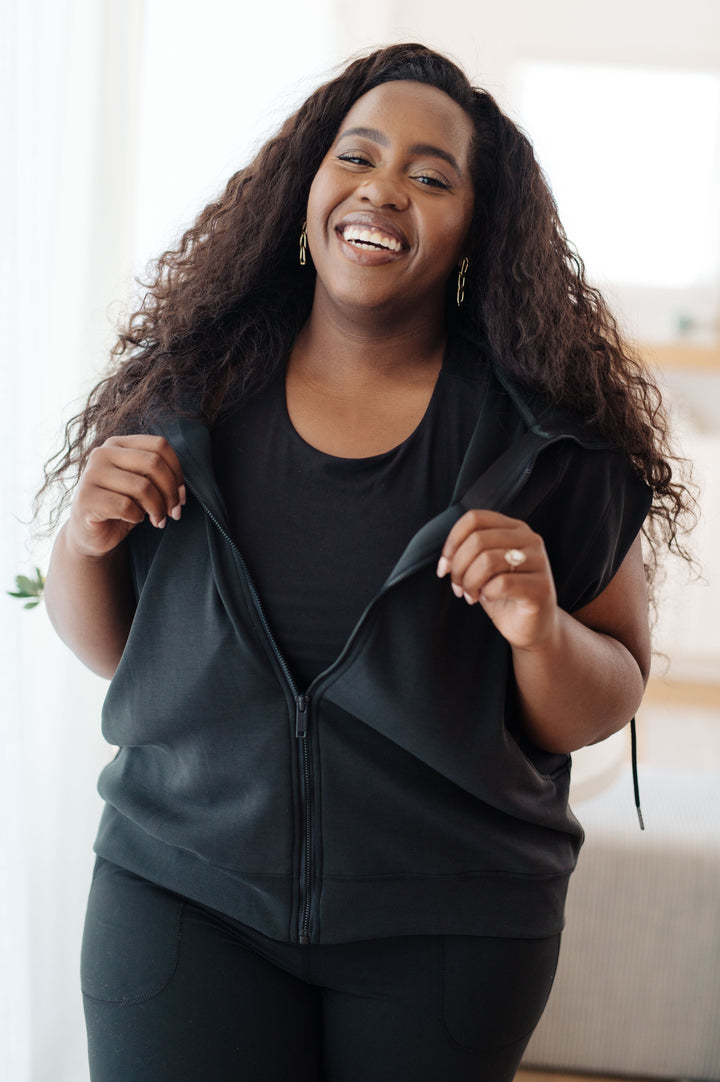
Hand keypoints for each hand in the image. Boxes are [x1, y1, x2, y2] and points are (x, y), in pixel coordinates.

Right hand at [65, 435, 185, 557]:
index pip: (159, 445)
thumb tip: (181, 490)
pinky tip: (135, 519)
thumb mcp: (143, 487)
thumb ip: (160, 479)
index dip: (177, 471)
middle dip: (171, 492)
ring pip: (142, 486)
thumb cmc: (121, 507)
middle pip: (154, 463)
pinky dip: (137, 516)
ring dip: (158, 508)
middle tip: (173, 512)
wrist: (91, 533)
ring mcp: (90, 474)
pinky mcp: (85, 498)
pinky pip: (126, 506)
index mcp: (117, 444)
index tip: (181, 494)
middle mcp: (101, 453)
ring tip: (158, 520)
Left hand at [436, 509, 557, 649]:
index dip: (452, 542)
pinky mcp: (541, 586)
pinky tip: (486, 599)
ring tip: (470, 595)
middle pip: (478, 539)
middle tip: (457, 587)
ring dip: (469, 582)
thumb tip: (446, 559)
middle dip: (458, 567)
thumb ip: (469, 553)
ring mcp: (539, 561)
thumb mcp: (482, 568)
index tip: (445, 567)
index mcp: (514, 528)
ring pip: (487, 560)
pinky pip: (502, 584)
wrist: (531, 626)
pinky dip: (486, 593)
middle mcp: (529, 539)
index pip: (474, 519)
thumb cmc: (503, 595)